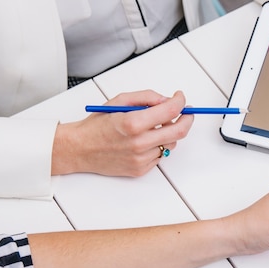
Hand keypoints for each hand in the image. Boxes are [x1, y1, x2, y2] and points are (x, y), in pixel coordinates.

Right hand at [51, 90, 193, 177]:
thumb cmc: (97, 125)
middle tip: (186, 113)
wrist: (81, 149)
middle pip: (178, 132)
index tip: (181, 98)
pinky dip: (156, 146)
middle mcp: (139, 143)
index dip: (180, 102)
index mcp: (133, 122)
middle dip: (187, 119)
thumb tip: (166, 100)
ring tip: (151, 129)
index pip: (169, 111)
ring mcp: (141, 158)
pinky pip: (159, 156)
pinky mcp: (141, 169)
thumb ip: (145, 98)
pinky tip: (141, 142)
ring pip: (170, 144)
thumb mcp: (118, 102)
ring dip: (167, 134)